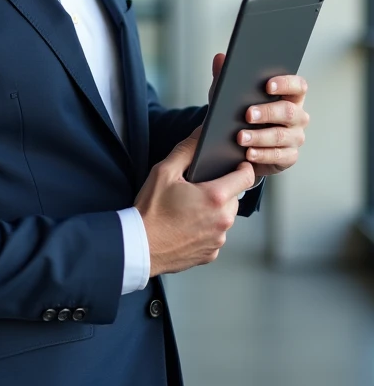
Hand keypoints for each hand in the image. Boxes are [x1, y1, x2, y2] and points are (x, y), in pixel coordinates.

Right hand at [134, 127, 255, 276]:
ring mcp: (218, 239)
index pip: (246, 176)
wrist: (138, 246)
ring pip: (226, 216)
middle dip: (222, 189)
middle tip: (198, 188)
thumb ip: (187, 149)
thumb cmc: (150, 210)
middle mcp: (223, 220)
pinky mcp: (211, 253)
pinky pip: (216, 234)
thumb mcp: (164, 171)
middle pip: (235, 196)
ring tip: (189, 208)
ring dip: (215, 210)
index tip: (235, 166)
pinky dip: (206, 229)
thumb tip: (202, 132)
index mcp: (215, 197)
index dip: (242, 168)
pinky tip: (187, 225)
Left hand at [236, 66, 309, 177]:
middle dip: (268, 112)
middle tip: (247, 114)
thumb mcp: (230, 97)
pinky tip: (249, 153)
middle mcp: (297, 116)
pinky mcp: (289, 157)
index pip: (298, 86)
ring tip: (240, 137)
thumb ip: (226, 77)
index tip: (267, 86)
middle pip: (289, 111)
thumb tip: (220, 58)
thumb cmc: (240, 116)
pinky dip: (262, 155)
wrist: (238, 146)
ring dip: (260, 136)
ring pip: (282, 136)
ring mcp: (295, 137)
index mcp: (289, 96)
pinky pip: (279, 156)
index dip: (286, 84)